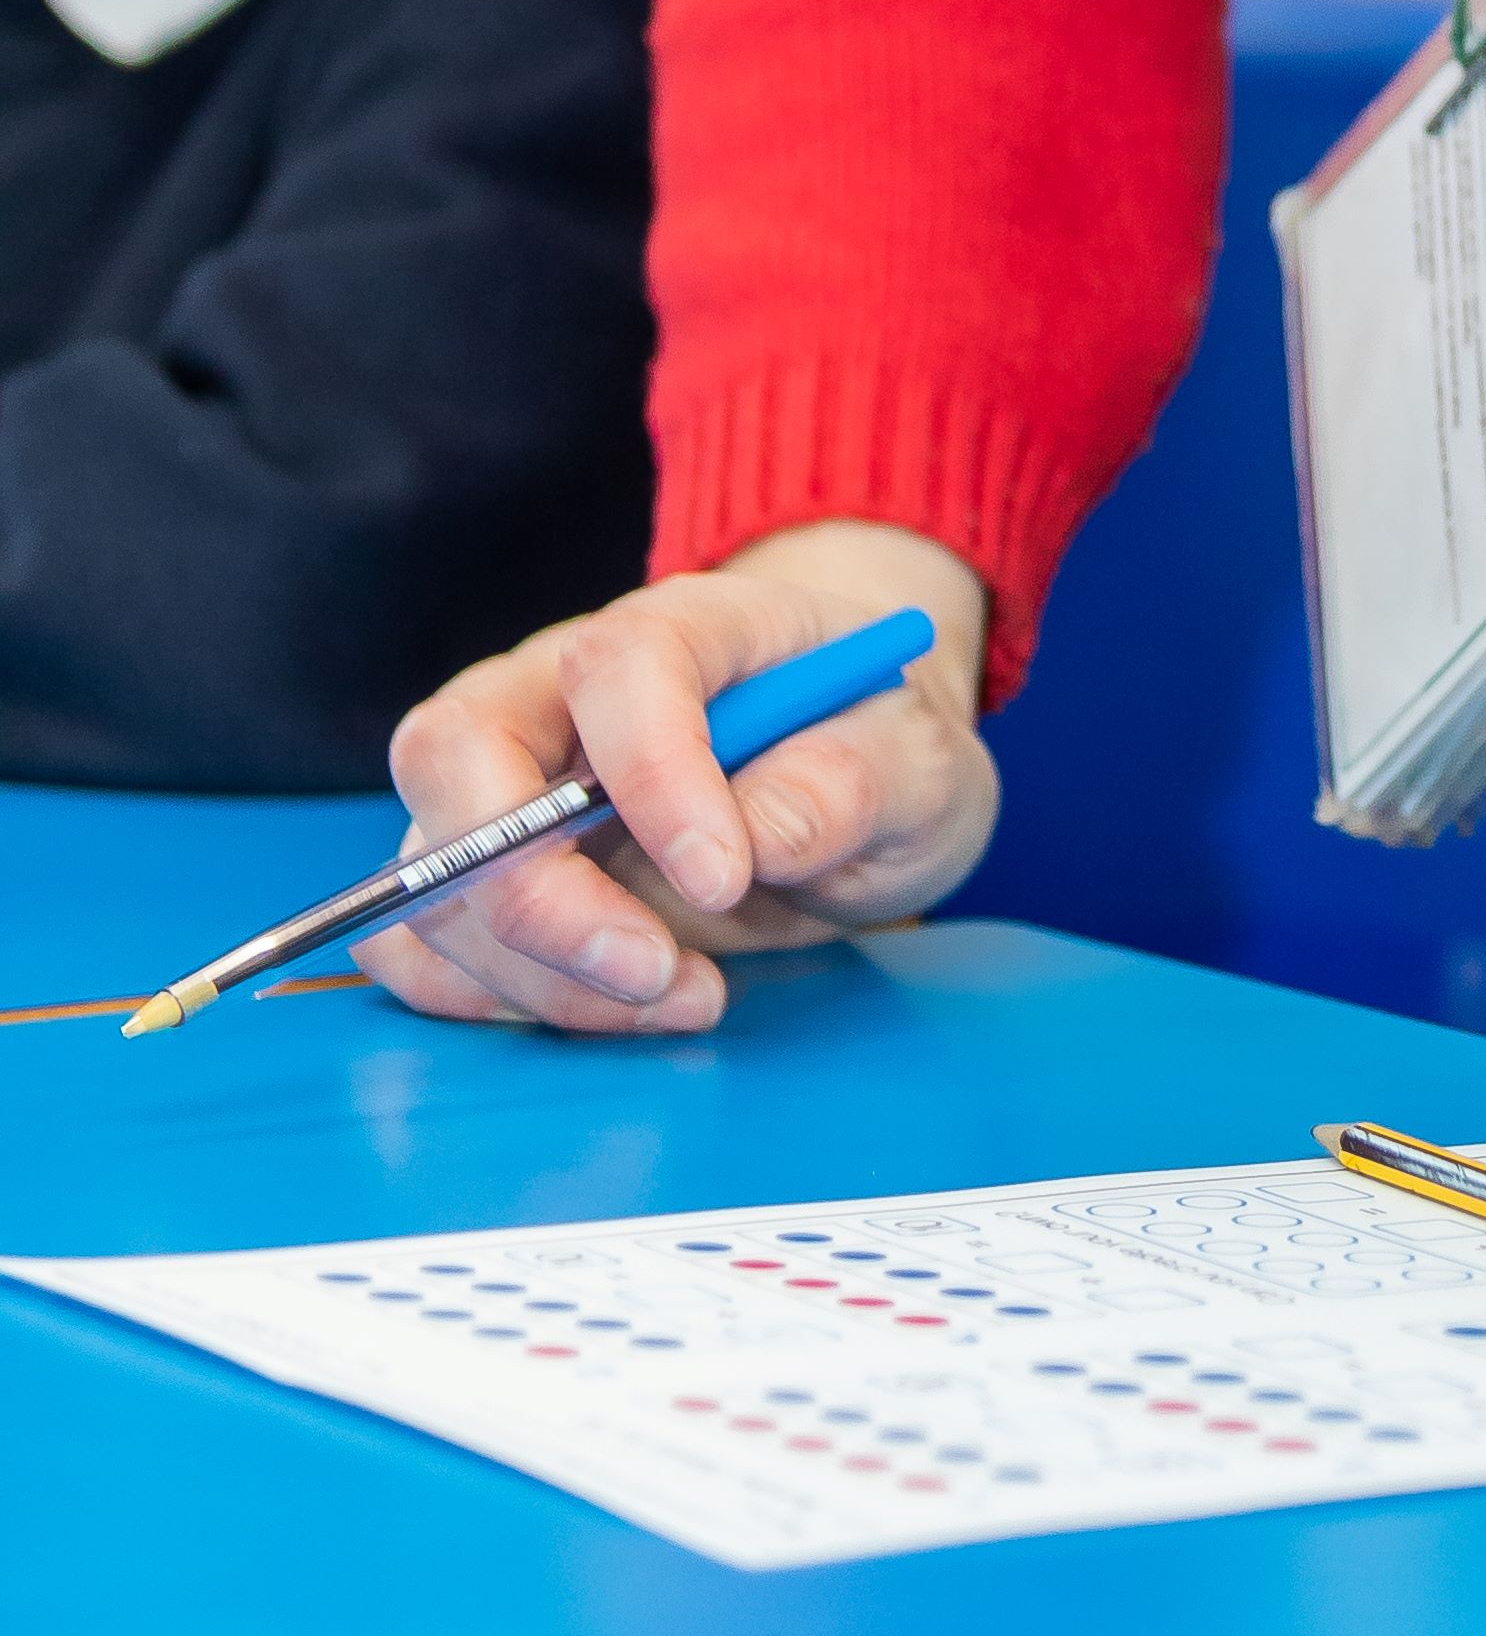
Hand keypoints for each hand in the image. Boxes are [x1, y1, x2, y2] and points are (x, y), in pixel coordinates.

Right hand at [365, 522, 998, 1032]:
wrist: (849, 775)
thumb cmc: (873, 749)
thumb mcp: (916, 765)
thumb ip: (848, 785)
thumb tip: (752, 839)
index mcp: (684, 625)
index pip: (619, 666)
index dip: (652, 771)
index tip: (725, 874)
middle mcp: (560, 688)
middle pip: (460, 755)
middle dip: (538, 893)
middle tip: (657, 972)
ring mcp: (505, 780)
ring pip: (434, 869)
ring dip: (536, 969)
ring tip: (686, 997)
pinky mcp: (485, 873)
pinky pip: (420, 940)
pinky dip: (488, 996)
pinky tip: (604, 1010)